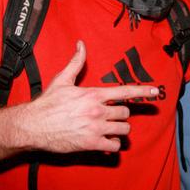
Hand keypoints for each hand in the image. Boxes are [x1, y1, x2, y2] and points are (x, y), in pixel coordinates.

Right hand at [22, 40, 158, 152]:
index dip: (142, 91)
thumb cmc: (47, 103)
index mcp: (94, 94)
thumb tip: (81, 44)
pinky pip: (114, 146)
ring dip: (119, 129)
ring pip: (124, 129)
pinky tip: (106, 141)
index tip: (156, 92)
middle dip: (121, 114)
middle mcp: (98, 110)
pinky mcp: (91, 144)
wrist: (32, 126)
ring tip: (110, 129)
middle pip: (125, 112)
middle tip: (110, 116)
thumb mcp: (62, 80)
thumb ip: (76, 62)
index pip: (125, 91)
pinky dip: (113, 144)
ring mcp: (96, 128)